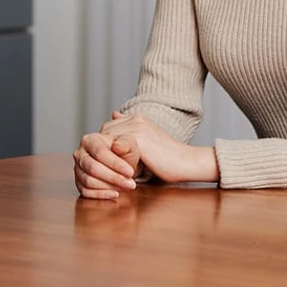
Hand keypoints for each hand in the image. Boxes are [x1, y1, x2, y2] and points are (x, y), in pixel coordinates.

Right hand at [73, 131, 139, 199]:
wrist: (118, 159)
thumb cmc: (122, 150)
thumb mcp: (128, 143)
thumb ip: (125, 143)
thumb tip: (117, 146)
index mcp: (90, 140)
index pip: (100, 152)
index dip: (115, 164)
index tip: (130, 172)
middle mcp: (79, 154)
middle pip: (93, 168)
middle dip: (114, 177)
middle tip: (130, 183)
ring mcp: (77, 169)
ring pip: (89, 181)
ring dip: (109, 187)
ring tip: (125, 186)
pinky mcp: (78, 183)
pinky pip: (86, 192)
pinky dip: (101, 195)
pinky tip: (115, 193)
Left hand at [100, 112, 219, 184]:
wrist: (185, 162)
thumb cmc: (167, 157)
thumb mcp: (146, 140)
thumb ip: (129, 128)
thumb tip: (114, 114)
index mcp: (138, 117)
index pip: (109, 127)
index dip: (105, 143)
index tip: (107, 159)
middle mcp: (136, 119)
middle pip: (104, 132)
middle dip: (101, 149)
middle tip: (104, 166)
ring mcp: (137, 127)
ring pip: (106, 140)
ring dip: (104, 156)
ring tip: (109, 172)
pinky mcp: (138, 139)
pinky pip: (112, 149)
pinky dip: (111, 162)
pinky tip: (116, 173)